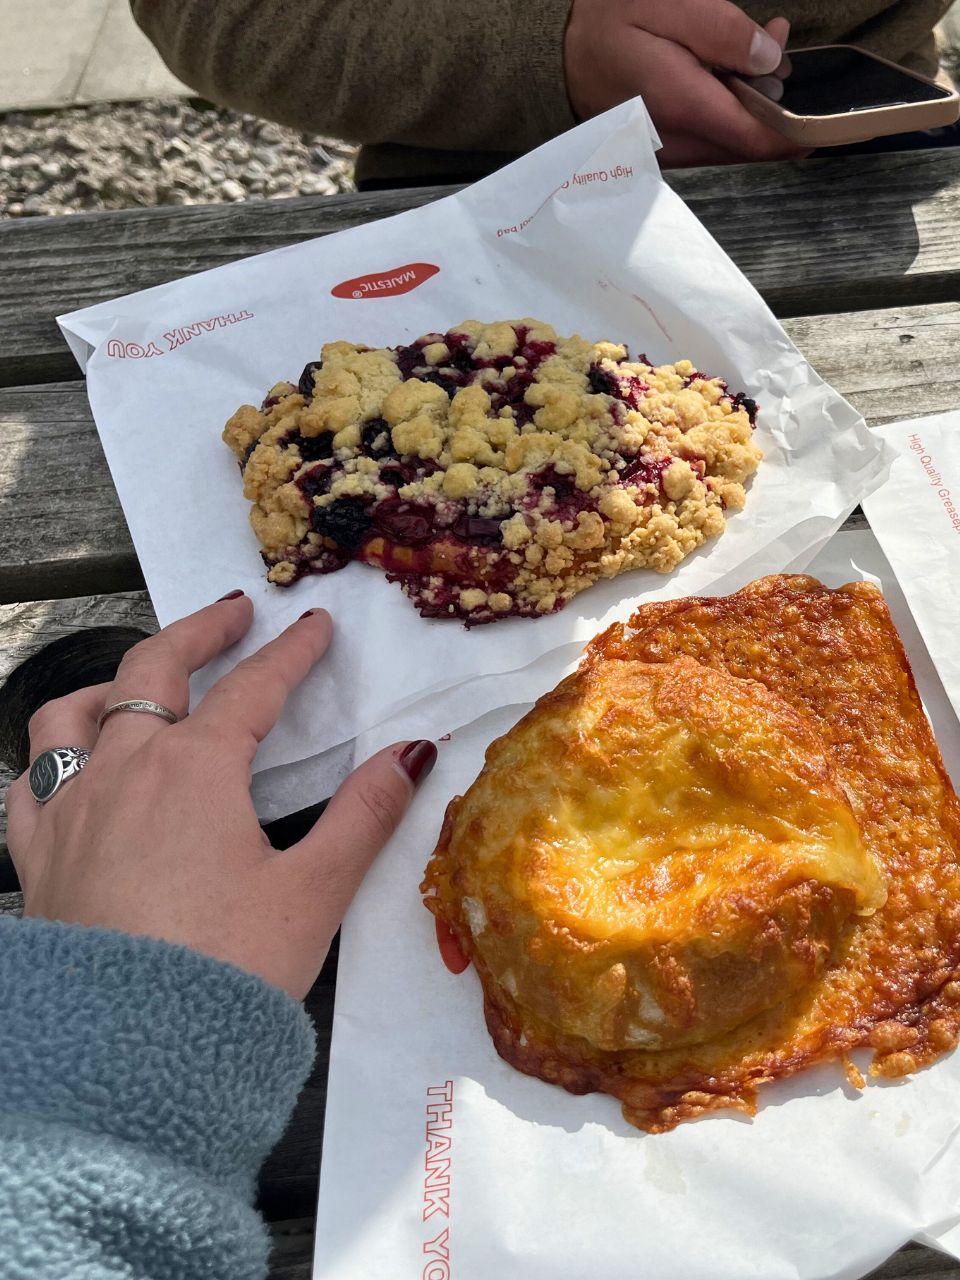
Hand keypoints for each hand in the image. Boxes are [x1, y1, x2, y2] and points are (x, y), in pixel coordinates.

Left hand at [5, 595, 434, 998]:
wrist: (125, 1055)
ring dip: (109, 684)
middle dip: (199, 633)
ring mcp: (68, 808)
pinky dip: (49, 758)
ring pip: (70, 714)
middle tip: (234, 613)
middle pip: (151, 671)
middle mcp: (123, 769)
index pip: (252, 688)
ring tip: (136, 682)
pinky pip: (27, 784)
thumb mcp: (313, 891)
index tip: (315, 625)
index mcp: (196, 768)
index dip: (291, 652)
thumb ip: (364, 814)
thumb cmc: (226, 968)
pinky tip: (65, 769)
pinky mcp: (35, 856)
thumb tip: (413, 753)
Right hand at [564, 0, 799, 166]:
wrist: (551, 53)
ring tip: (756, 48)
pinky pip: (709, 140)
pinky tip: (725, 75)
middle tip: (778, 41)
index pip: (757, 138)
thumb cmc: (603, 22)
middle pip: (749, 143)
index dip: (799, 133)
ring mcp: (668, 152)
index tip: (832, 124)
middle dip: (777, 103)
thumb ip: (720, 30)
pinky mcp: (662, 151)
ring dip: (753, 104)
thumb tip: (768, 59)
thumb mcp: (664, 3)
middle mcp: (677, 141)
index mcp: (683, 104)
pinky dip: (728, 111)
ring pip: (731, 143)